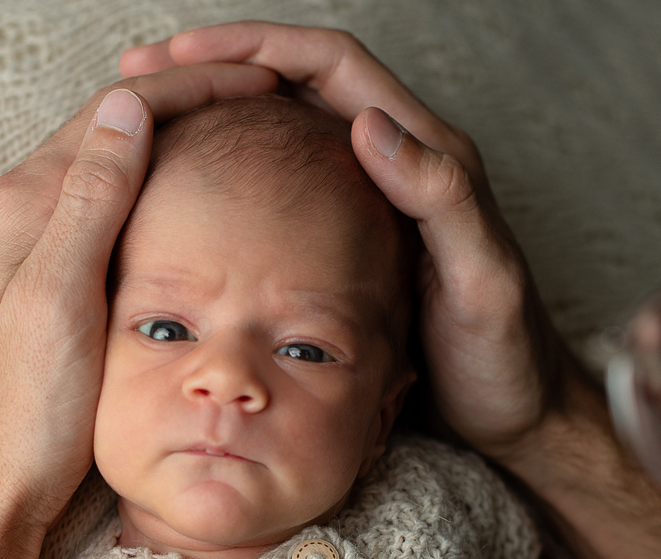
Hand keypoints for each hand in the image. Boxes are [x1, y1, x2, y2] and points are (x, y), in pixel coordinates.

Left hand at [0, 63, 275, 558]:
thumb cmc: (21, 407)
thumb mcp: (57, 298)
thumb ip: (91, 200)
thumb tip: (128, 107)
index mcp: (30, 204)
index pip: (118, 113)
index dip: (191, 88)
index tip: (258, 83)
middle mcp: (34, 214)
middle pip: (119, 128)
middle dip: (190, 101)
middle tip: (261, 98)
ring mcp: (48, 247)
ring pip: (120, 166)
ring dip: (179, 140)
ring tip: (241, 136)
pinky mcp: (63, 281)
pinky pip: (117, 210)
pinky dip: (164, 189)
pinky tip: (196, 204)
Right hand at [120, 23, 554, 459]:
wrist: (513, 410)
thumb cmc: (503, 354)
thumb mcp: (482, 281)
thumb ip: (443, 199)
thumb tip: (368, 124)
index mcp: (429, 156)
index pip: (333, 66)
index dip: (258, 46)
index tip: (186, 52)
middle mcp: (399, 163)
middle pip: (299, 81)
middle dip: (221, 65)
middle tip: (146, 75)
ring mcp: (373, 198)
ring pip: (287, 127)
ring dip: (222, 110)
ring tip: (155, 115)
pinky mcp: (355, 237)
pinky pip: (288, 183)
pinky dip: (238, 168)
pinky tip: (195, 187)